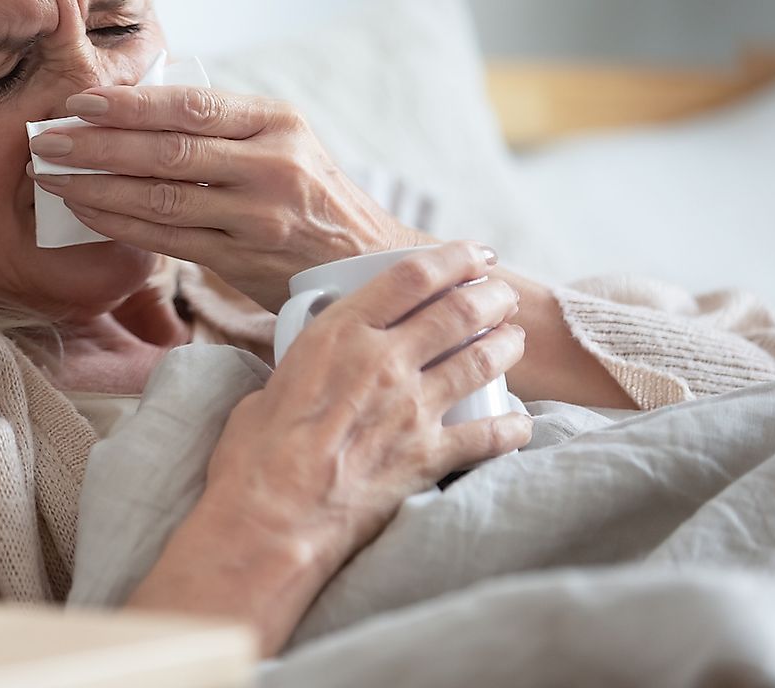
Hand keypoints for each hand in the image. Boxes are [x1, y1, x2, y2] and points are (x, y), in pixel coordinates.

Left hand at [28, 84, 428, 310]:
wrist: (364, 261)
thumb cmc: (311, 194)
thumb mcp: (285, 141)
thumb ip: (225, 125)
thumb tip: (137, 104)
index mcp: (278, 122)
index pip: (192, 106)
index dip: (129, 103)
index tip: (80, 101)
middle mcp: (271, 167)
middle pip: (168, 150)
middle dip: (98, 144)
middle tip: (48, 139)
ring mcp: (257, 218)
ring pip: (162, 199)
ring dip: (97, 188)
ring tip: (53, 178)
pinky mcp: (242, 261)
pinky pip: (168, 240)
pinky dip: (122, 225)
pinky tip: (88, 213)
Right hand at [128, 241, 531, 653]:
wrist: (269, 521)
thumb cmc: (254, 456)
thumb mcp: (273, 383)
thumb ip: (308, 365)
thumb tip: (316, 367)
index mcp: (340, 334)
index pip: (412, 275)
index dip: (453, 257)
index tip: (473, 253)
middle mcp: (384, 362)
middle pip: (458, 309)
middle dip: (490, 294)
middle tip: (500, 293)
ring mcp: (411, 409)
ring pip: (481, 359)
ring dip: (507, 344)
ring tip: (514, 338)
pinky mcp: (427, 457)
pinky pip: (489, 435)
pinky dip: (512, 427)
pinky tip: (520, 422)